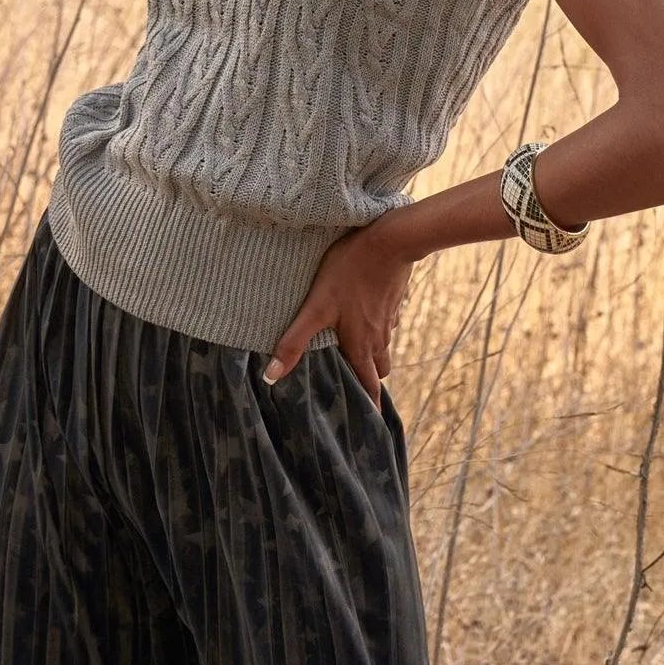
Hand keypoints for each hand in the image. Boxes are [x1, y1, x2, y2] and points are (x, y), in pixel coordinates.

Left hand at [263, 218, 414, 409]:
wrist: (390, 240)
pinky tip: (366, 318)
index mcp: (361, 345)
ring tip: (360, 357)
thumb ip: (294, 341)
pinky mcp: (392, 299)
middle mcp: (378, 337)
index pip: (370, 387)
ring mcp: (389, 318)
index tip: (371, 425)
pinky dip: (378, 329)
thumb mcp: (317, 308)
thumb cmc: (350, 273)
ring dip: (375, 356)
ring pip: (384, 347)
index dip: (370, 407)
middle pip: (379, 370)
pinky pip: (387, 323)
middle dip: (371, 382)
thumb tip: (271, 376)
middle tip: (360, 391)